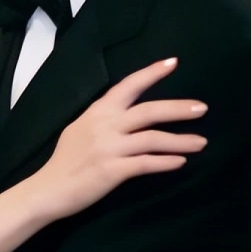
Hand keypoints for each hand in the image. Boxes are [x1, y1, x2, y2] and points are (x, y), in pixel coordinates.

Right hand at [37, 57, 207, 218]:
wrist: (48, 189)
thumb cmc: (65, 160)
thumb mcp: (79, 129)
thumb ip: (103, 120)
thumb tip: (126, 114)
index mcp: (97, 112)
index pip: (127, 86)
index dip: (150, 73)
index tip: (173, 62)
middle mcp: (104, 126)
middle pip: (148, 111)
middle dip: (178, 108)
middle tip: (202, 108)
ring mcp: (109, 148)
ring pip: (153, 139)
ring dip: (181, 140)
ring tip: (201, 142)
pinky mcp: (113, 170)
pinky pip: (146, 163)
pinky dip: (166, 162)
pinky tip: (181, 162)